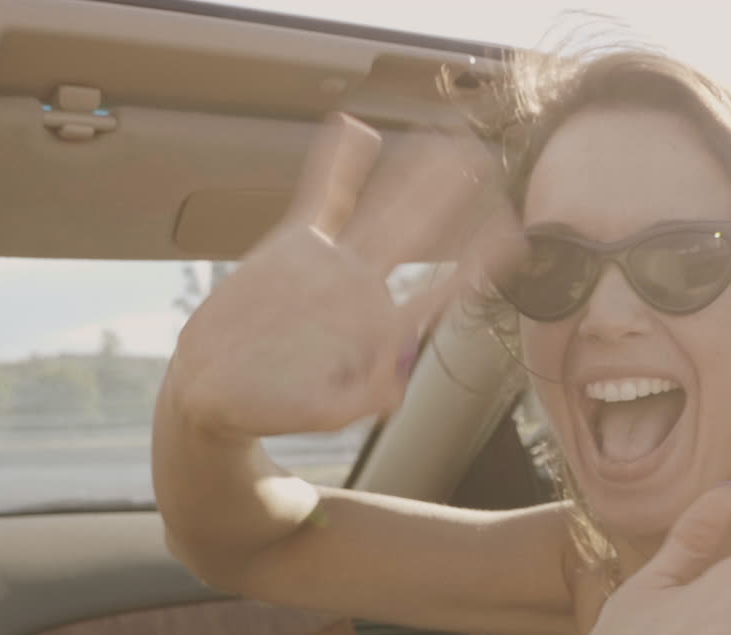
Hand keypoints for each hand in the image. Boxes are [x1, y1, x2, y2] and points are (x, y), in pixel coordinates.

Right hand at [167, 113, 523, 438]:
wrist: (215, 386)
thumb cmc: (273, 405)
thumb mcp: (323, 411)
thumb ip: (361, 397)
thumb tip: (392, 394)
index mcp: (379, 324)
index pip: (439, 286)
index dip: (477, 260)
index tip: (515, 235)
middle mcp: (363, 284)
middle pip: (418, 231)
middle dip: (454, 197)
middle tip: (489, 158)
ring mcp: (330, 261)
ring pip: (381, 207)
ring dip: (412, 172)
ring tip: (442, 136)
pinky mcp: (293, 246)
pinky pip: (320, 196)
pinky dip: (336, 163)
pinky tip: (353, 127)